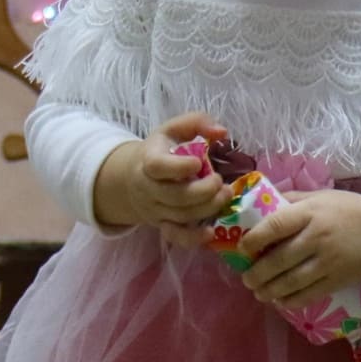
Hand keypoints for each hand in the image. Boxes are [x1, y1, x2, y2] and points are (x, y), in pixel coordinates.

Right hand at [95, 111, 230, 230]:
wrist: (135, 178)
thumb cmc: (162, 150)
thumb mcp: (173, 129)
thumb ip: (196, 123)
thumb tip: (222, 132)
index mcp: (149, 160)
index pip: (157, 167)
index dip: (178, 167)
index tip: (198, 163)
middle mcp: (148, 188)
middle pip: (174, 196)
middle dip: (203, 191)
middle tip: (220, 182)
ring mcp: (155, 209)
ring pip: (180, 215)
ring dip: (207, 208)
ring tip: (225, 195)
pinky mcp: (162, 224)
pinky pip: (175, 236)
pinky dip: (192, 238)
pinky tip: (210, 232)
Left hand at [236, 190, 360, 309]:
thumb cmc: (346, 210)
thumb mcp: (319, 197)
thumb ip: (291, 200)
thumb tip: (259, 203)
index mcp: (310, 213)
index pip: (275, 226)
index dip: (254, 239)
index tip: (242, 248)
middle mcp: (317, 237)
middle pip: (280, 259)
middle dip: (257, 273)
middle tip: (246, 279)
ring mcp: (328, 261)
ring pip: (292, 281)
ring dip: (270, 290)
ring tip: (258, 293)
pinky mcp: (337, 280)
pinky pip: (309, 294)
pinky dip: (291, 301)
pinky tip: (280, 301)